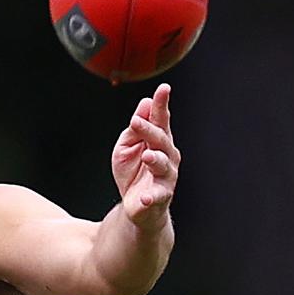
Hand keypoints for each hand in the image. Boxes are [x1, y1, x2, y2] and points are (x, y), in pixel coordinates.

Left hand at [112, 83, 180, 229]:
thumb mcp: (126, 146)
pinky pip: (157, 195)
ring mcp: (166, 176)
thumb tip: (144, 104)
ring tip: (147, 156)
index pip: (160, 119)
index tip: (163, 89)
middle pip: (160, 140)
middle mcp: (167, 156)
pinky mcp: (160, 196)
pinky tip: (145, 196)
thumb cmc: (133, 172)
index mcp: (158, 141)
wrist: (137, 205)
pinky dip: (151, 196)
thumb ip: (134, 129)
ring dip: (155, 160)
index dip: (161, 104)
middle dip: (150, 130)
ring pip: (163, 165)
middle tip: (136, 121)